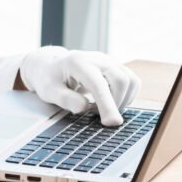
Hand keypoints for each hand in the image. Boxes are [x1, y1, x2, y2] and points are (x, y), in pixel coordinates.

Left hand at [19, 46, 139, 125]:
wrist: (51, 66)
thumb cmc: (49, 79)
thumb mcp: (49, 91)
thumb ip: (65, 99)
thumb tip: (84, 107)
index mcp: (78, 62)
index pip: (99, 84)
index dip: (107, 105)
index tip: (111, 123)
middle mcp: (97, 58)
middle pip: (121, 81)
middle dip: (114, 104)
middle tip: (93, 113)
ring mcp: (109, 61)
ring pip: (130, 82)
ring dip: (121, 100)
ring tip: (99, 107)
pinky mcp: (116, 67)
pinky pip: (132, 83)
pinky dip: (125, 96)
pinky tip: (107, 101)